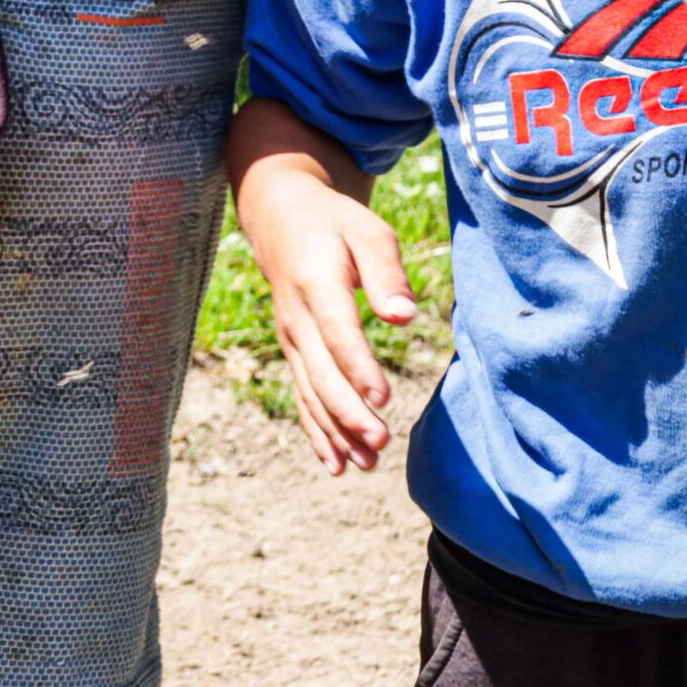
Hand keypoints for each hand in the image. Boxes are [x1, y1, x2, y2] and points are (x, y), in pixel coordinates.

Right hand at [236, 156, 416, 473]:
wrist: (282, 221)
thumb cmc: (337, 226)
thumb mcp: (368, 232)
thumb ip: (386, 273)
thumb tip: (404, 316)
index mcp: (317, 282)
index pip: (337, 331)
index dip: (358, 366)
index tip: (382, 398)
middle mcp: (297, 318)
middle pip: (321, 372)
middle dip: (348, 412)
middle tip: (380, 442)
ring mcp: (291, 339)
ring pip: (310, 392)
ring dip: (336, 431)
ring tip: (368, 463)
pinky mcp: (294, 353)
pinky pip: (303, 397)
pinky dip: (317, 432)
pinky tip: (336, 465)